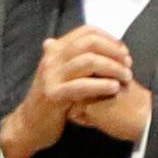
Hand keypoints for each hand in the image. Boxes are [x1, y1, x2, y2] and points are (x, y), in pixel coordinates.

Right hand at [1, 27, 149, 157]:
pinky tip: (114, 88)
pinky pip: (82, 86)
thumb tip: (93, 41)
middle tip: (128, 63)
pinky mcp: (53, 95)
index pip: (86, 31)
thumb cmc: (51, 100)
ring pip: (88, 61)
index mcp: (55, 50)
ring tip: (125, 77)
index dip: (109, 38)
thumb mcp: (60, 74)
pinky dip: (101, 85)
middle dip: (113, 51)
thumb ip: (73, 57)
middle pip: (89, 43)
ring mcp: (51, 76)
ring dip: (112, 67)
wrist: (30, 125)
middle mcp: (52, 59)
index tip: (124, 51)